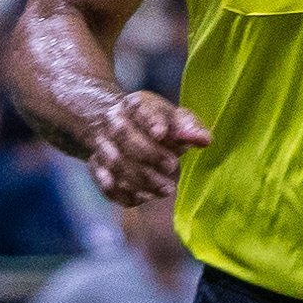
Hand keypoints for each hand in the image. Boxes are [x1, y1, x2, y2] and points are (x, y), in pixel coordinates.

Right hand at [74, 93, 210, 210]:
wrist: (121, 129)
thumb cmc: (157, 125)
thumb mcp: (175, 119)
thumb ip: (190, 128)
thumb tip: (204, 140)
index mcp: (135, 105)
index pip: (141, 109)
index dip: (150, 121)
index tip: (162, 133)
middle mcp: (113, 122)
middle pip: (124, 136)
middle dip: (149, 154)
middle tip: (172, 167)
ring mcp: (102, 145)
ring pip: (114, 163)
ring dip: (141, 179)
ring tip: (166, 189)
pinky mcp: (97, 167)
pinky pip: (105, 184)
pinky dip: (123, 194)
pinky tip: (143, 198)